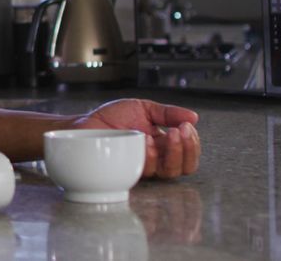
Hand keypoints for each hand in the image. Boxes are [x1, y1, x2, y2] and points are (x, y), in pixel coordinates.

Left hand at [74, 98, 200, 178]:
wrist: (86, 123)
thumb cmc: (112, 117)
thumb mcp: (143, 108)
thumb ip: (168, 113)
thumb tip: (194, 117)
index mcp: (163, 143)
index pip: (189, 151)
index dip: (193, 142)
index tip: (186, 126)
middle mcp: (157, 157)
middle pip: (186, 166)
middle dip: (188, 149)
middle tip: (180, 131)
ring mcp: (143, 165)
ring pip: (170, 171)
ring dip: (173, 153)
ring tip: (167, 135)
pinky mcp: (130, 169)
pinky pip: (148, 170)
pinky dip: (151, 156)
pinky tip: (146, 141)